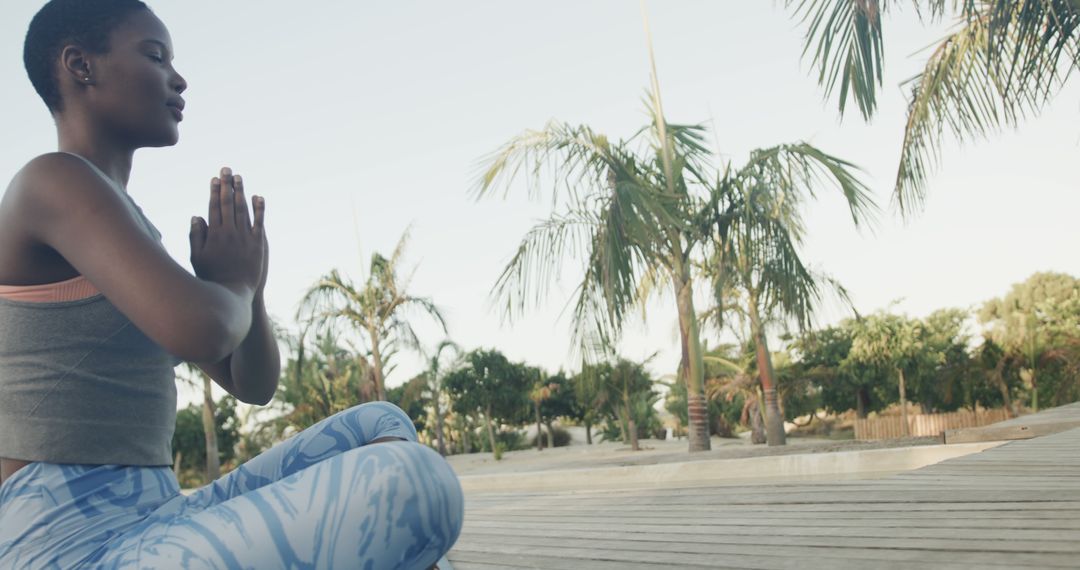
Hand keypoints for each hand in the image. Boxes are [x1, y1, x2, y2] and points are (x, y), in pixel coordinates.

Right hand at [189, 167, 264, 294]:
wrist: (233, 292)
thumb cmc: (211, 277)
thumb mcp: (196, 258)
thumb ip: (195, 236)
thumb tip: (197, 216)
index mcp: (214, 235)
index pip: (214, 207)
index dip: (214, 191)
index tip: (214, 179)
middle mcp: (230, 233)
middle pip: (228, 203)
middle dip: (227, 185)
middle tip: (227, 170)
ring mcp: (245, 237)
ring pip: (243, 210)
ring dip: (241, 192)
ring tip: (239, 178)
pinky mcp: (258, 244)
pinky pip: (259, 222)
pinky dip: (259, 209)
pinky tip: (258, 197)